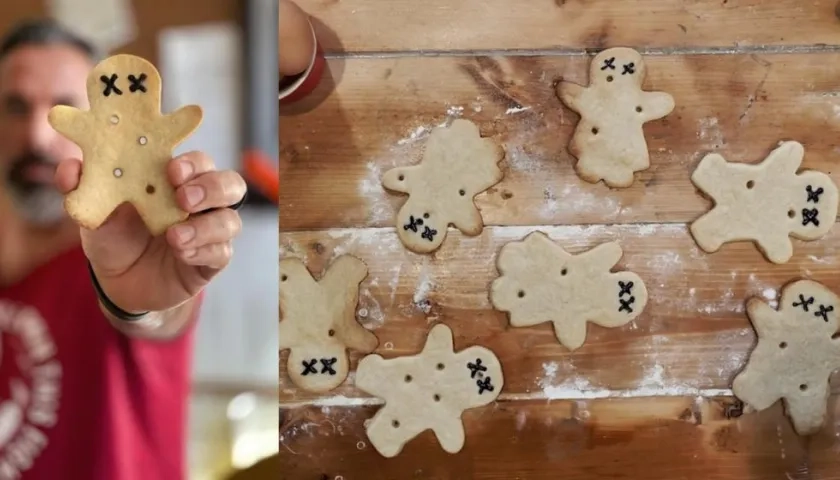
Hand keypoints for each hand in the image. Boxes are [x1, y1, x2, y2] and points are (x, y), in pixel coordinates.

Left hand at [55, 152, 246, 313]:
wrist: (118, 283)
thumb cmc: (114, 236)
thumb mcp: (93, 211)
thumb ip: (82, 188)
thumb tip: (70, 168)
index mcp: (177, 182)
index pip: (199, 162)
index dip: (193, 163)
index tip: (172, 171)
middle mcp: (201, 203)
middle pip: (230, 184)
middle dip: (211, 187)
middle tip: (183, 199)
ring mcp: (210, 231)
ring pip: (231, 220)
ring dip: (207, 226)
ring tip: (174, 237)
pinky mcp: (212, 260)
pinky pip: (222, 252)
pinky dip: (202, 251)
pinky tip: (180, 254)